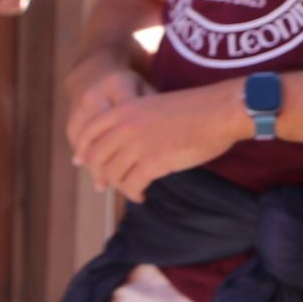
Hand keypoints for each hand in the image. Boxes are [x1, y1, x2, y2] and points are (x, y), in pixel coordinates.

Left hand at [67, 77, 246, 202]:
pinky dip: (134, 194)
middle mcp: (125, 126)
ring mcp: (138, 145)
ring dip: (119, 186)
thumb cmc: (198, 108)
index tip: (80, 161)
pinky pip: (132, 185)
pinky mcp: (154, 162)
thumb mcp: (156, 105)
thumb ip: (136, 120)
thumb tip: (127, 143)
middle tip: (102, 186)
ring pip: (113, 174)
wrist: (222, 110)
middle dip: (98, 174)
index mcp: (125, 109)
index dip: (82, 150)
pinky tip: (142, 196)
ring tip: (130, 190)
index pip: (89, 132)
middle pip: (96, 158)